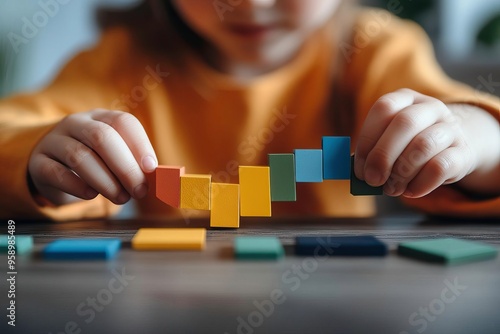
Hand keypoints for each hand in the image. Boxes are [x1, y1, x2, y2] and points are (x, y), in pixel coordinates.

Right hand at [28, 109, 157, 205]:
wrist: (50, 165)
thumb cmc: (94, 161)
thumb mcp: (114, 156)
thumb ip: (134, 163)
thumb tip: (158, 178)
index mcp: (101, 117)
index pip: (123, 122)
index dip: (140, 145)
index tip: (152, 168)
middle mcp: (76, 123)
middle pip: (102, 138)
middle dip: (126, 167)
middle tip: (139, 190)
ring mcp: (54, 141)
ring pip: (80, 156)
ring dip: (106, 181)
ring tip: (121, 197)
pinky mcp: (38, 163)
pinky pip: (58, 173)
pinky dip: (78, 187)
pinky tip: (91, 195)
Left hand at [354, 88, 479, 197]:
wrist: (453, 148)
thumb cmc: (409, 146)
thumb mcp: (390, 141)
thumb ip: (371, 152)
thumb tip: (355, 173)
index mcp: (405, 99)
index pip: (384, 109)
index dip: (367, 139)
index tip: (359, 167)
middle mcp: (430, 108)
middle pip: (405, 123)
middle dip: (383, 155)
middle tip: (372, 180)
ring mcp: (450, 128)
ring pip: (423, 146)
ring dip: (401, 173)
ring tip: (391, 189)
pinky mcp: (463, 152)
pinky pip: (440, 167)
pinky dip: (420, 184)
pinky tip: (411, 191)